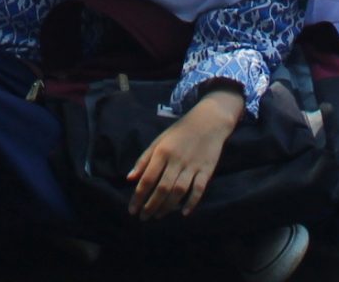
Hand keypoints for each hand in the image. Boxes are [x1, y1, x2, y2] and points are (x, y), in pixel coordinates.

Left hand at [128, 89, 238, 218]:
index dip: (138, 196)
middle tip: (143, 218)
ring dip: (167, 207)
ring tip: (158, 216)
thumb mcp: (159, 141)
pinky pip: (199, 189)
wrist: (209, 121)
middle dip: (151, 205)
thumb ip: (144, 160)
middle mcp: (176, 160)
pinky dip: (192, 202)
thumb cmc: (180, 132)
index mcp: (162, 152)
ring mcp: (192, 166)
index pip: (147, 179)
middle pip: (162, 188)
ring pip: (178, 191)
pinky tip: (184, 213)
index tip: (132, 210)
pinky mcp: (207, 170)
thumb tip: (129, 179)